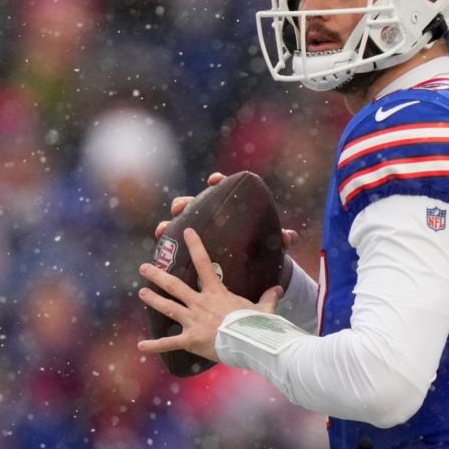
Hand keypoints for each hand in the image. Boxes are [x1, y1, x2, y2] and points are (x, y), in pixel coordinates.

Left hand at [137, 227, 282, 362]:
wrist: (250, 342)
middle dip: (157, 275)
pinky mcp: (190, 339)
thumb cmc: (257, 324)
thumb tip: (279, 288)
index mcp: (216, 293)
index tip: (187, 232)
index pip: (204, 263)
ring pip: (168, 307)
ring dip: (153, 300)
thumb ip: (268, 297)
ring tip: (142, 293)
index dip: (195, 245)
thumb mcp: (264, 308)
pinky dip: (154, 345)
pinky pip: (169, 342)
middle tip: (144, 267)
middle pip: (175, 285)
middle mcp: (200, 303)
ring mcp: (193, 321)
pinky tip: (141, 346)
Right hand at [154, 171, 301, 253]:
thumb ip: (283, 238)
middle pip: (195, 204)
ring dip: (169, 224)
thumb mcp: (274, 245)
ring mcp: (202, 232)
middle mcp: (213, 217)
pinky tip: (160, 250)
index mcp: (232, 210)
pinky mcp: (195, 249)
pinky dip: (168, 246)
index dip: (218, 181)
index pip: (223, 190)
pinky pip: (178, 245)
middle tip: (179, 207)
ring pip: (182, 223)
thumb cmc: (266, 250)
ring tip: (162, 230)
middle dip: (185, 203)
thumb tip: (289, 237)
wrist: (257, 268)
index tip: (214, 179)